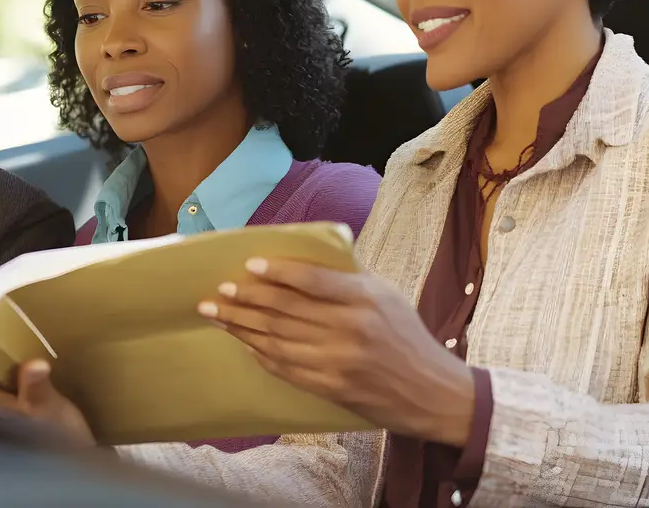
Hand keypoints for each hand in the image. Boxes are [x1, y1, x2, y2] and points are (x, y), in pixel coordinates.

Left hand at [199, 259, 475, 446]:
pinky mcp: (330, 386)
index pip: (312, 280)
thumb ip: (347, 277)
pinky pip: (284, 367)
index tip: (248, 265)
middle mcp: (350, 329)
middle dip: (246, 299)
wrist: (432, 392)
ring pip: (277, 339)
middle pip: (285, 310)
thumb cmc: (407, 336)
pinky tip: (242, 341)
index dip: (278, 272)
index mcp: (365, 299)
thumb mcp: (387, 295)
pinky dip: (259, 352)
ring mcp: (338, 361)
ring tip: (216, 313)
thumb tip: (303, 256)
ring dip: (242, 325)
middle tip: (219, 291)